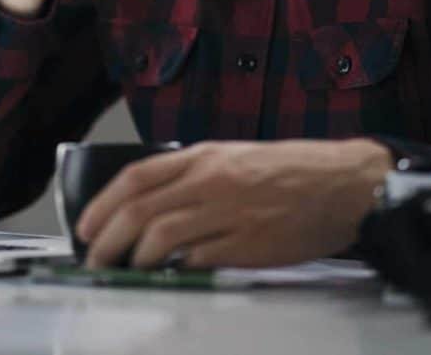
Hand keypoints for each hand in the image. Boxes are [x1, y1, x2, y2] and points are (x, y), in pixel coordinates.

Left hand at [75, 139, 393, 269]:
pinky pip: (197, 260)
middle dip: (107, 240)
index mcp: (205, 157)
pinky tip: (171, 275)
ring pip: (161, 237)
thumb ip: (193, 176)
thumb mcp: (234, 157)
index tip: (86, 225)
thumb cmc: (291, 171)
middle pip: (139, 211)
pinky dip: (177, 270)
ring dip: (136, 260)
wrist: (343, 183)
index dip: (103, 203)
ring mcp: (228, 214)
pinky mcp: (248, 245)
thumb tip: (150, 204)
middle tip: (96, 259)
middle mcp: (210, 182)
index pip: (136, 177)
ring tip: (128, 270)